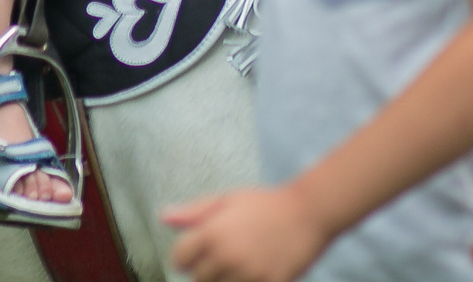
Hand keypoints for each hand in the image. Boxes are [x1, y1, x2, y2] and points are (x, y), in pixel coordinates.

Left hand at [163, 185, 331, 281]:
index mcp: (212, 233)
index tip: (196, 254)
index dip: (185, 256)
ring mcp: (248, 274)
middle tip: (223, 258)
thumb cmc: (266, 204)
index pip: (179, 260)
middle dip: (205, 271)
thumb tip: (163, 218)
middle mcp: (227, 256)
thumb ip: (193, 212)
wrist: (309, 213)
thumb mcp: (227, 199)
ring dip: (225, 280)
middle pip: (197, 280)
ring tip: (239, 265)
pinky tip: (253, 272)